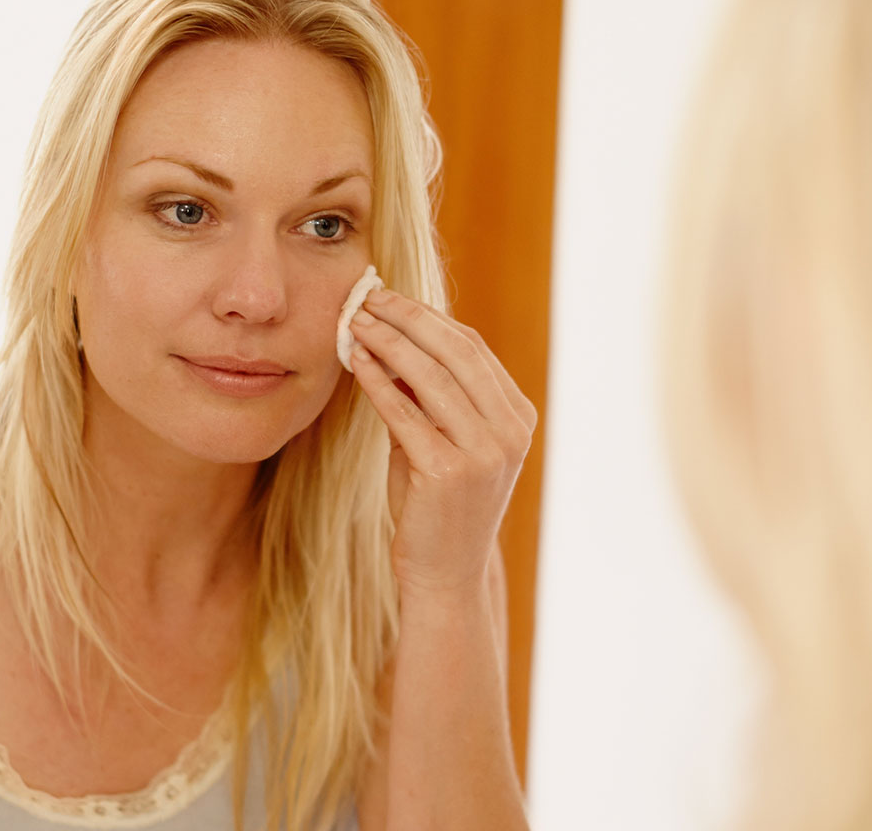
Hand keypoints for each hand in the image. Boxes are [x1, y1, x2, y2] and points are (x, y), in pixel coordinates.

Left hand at [348, 289, 536, 594]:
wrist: (445, 574)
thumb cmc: (437, 505)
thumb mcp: (445, 442)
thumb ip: (430, 397)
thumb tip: (392, 339)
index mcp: (518, 417)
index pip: (473, 349)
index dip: (428, 317)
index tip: (389, 298)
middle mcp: (509, 431)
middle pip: (456, 353)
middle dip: (407, 318)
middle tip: (367, 298)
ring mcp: (484, 453)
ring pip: (431, 377)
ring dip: (388, 342)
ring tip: (354, 322)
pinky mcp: (448, 473)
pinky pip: (405, 413)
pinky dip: (377, 382)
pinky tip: (355, 361)